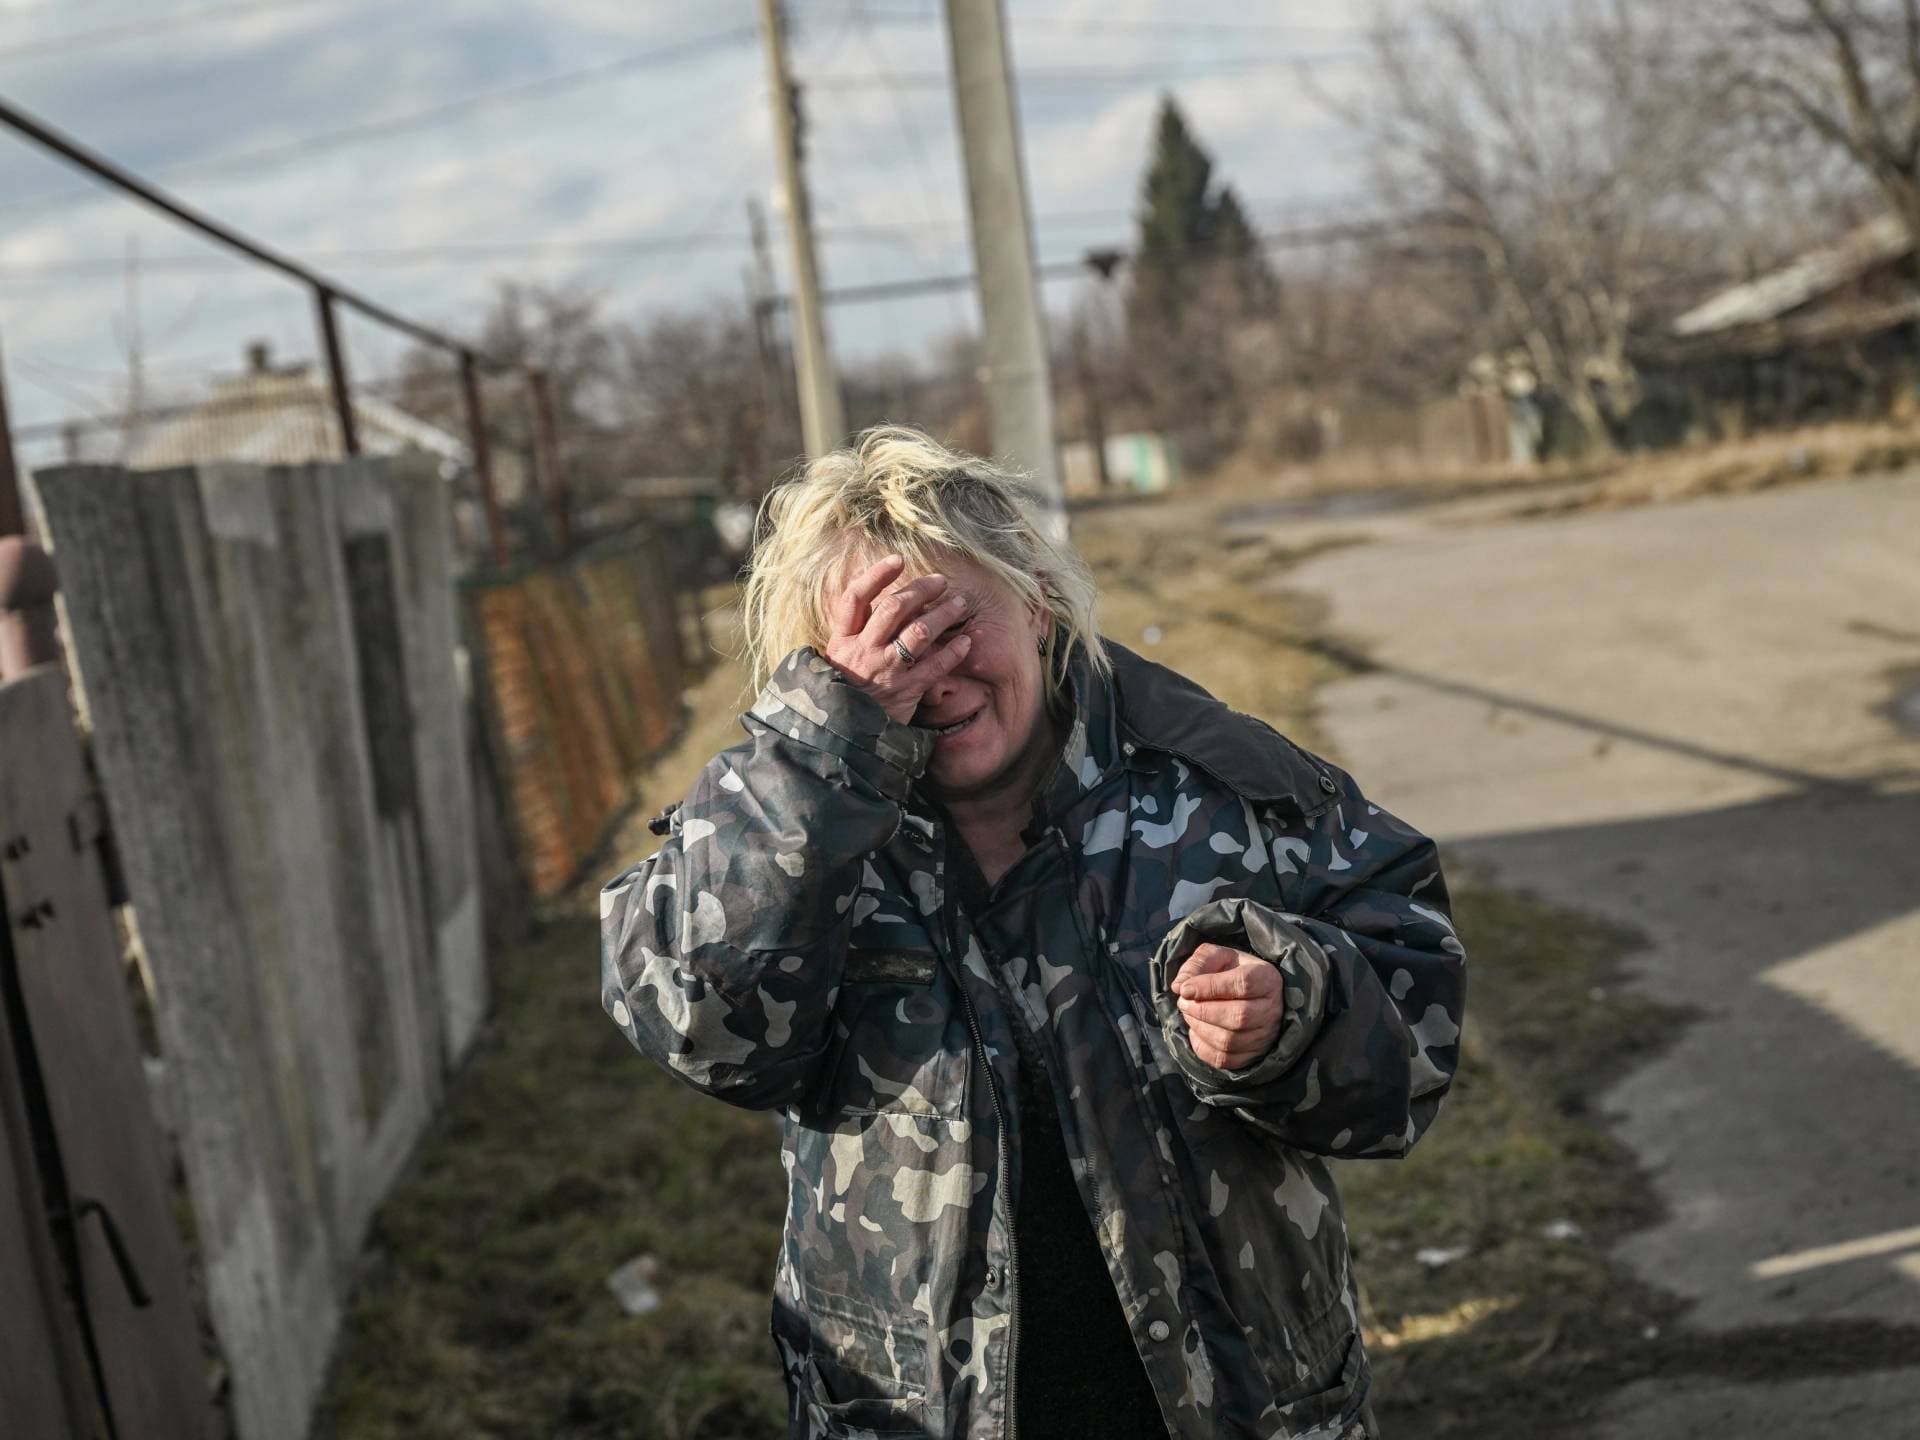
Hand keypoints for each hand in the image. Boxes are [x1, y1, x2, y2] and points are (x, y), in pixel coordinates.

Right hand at [823, 554, 973, 724]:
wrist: (845, 734)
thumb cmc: (847, 688)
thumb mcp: (840, 657)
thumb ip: (856, 628)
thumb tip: (875, 589)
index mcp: (842, 639)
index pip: (855, 598)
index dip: (875, 575)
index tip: (897, 559)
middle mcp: (862, 651)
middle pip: (893, 609)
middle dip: (921, 590)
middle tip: (941, 581)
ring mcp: (884, 671)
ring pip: (918, 632)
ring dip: (943, 614)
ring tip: (959, 604)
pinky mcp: (905, 691)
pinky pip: (935, 666)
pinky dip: (953, 652)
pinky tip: (966, 641)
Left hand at [1173, 943, 1282, 1069]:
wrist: (1254, 998)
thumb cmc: (1234, 973)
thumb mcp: (1219, 957)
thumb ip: (1199, 963)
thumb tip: (1180, 986)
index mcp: (1267, 979)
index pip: (1243, 985)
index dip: (1210, 987)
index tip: (1185, 989)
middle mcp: (1271, 1011)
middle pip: (1238, 1017)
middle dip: (1201, 1010)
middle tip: (1183, 1001)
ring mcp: (1264, 1037)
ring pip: (1228, 1041)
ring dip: (1199, 1027)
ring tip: (1189, 1013)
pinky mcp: (1252, 1056)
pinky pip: (1222, 1059)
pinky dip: (1202, 1045)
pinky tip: (1197, 1029)